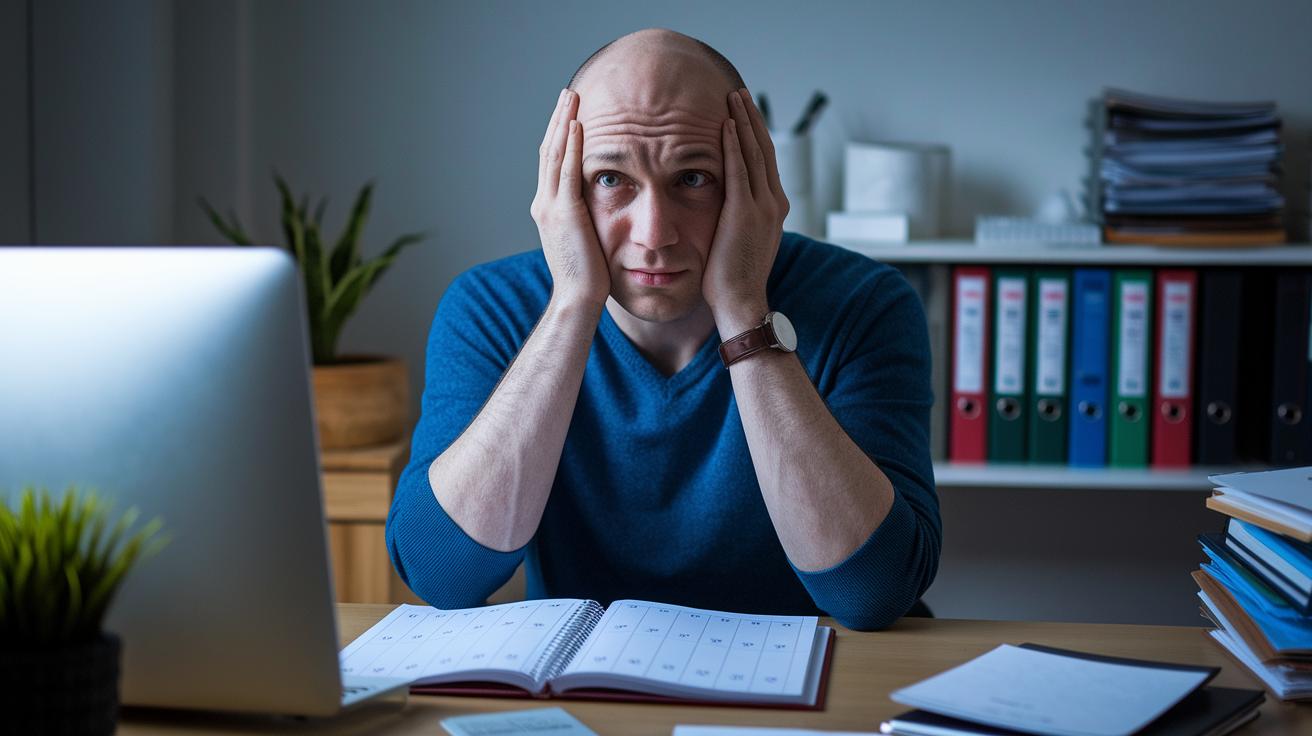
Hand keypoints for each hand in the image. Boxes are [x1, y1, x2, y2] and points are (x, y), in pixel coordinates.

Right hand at [530, 89, 609, 307]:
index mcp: (549, 209)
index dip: (560, 135)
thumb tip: (602, 208)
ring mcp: (550, 207)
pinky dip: (570, 146)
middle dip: (559, 120)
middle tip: (570, 93)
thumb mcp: (588, 240)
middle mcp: (544, 204)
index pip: (552, 162)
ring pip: (554, 154)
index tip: (571, 112)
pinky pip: (566, 170)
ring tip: (572, 97)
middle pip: (548, 150)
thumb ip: (589, 220)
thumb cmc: (591, 278)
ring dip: (563, 122)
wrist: (579, 300)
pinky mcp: (564, 213)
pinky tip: (578, 124)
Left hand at [703, 88, 788, 330]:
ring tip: (733, 97)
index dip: (755, 135)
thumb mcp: (740, 243)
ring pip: (755, 152)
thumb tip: (723, 210)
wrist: (742, 303)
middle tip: (739, 94)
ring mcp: (763, 207)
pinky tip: (726, 123)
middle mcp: (775, 203)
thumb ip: (737, 220)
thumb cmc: (733, 282)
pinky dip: (734, 144)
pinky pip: (739, 168)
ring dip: (743, 122)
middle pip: (764, 149)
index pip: (765, 162)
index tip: (744, 115)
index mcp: (775, 210)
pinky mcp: (745, 212)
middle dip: (752, 119)